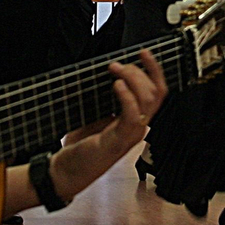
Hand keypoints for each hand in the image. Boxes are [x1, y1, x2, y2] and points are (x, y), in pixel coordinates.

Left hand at [50, 51, 168, 199]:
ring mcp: (130, 134)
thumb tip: (108, 74)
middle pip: (156, 92)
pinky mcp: (119, 141)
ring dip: (133, 79)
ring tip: (115, 71)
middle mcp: (138, 127)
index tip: (143, 53)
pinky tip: (116, 86)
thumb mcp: (96, 115)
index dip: (154, 70)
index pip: (157, 91)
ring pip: (148, 100)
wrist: (67, 171)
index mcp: (135, 120)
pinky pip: (132, 116)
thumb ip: (106, 98)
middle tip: (118, 65)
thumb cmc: (82, 147)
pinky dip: (127, 97)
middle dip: (139, 71)